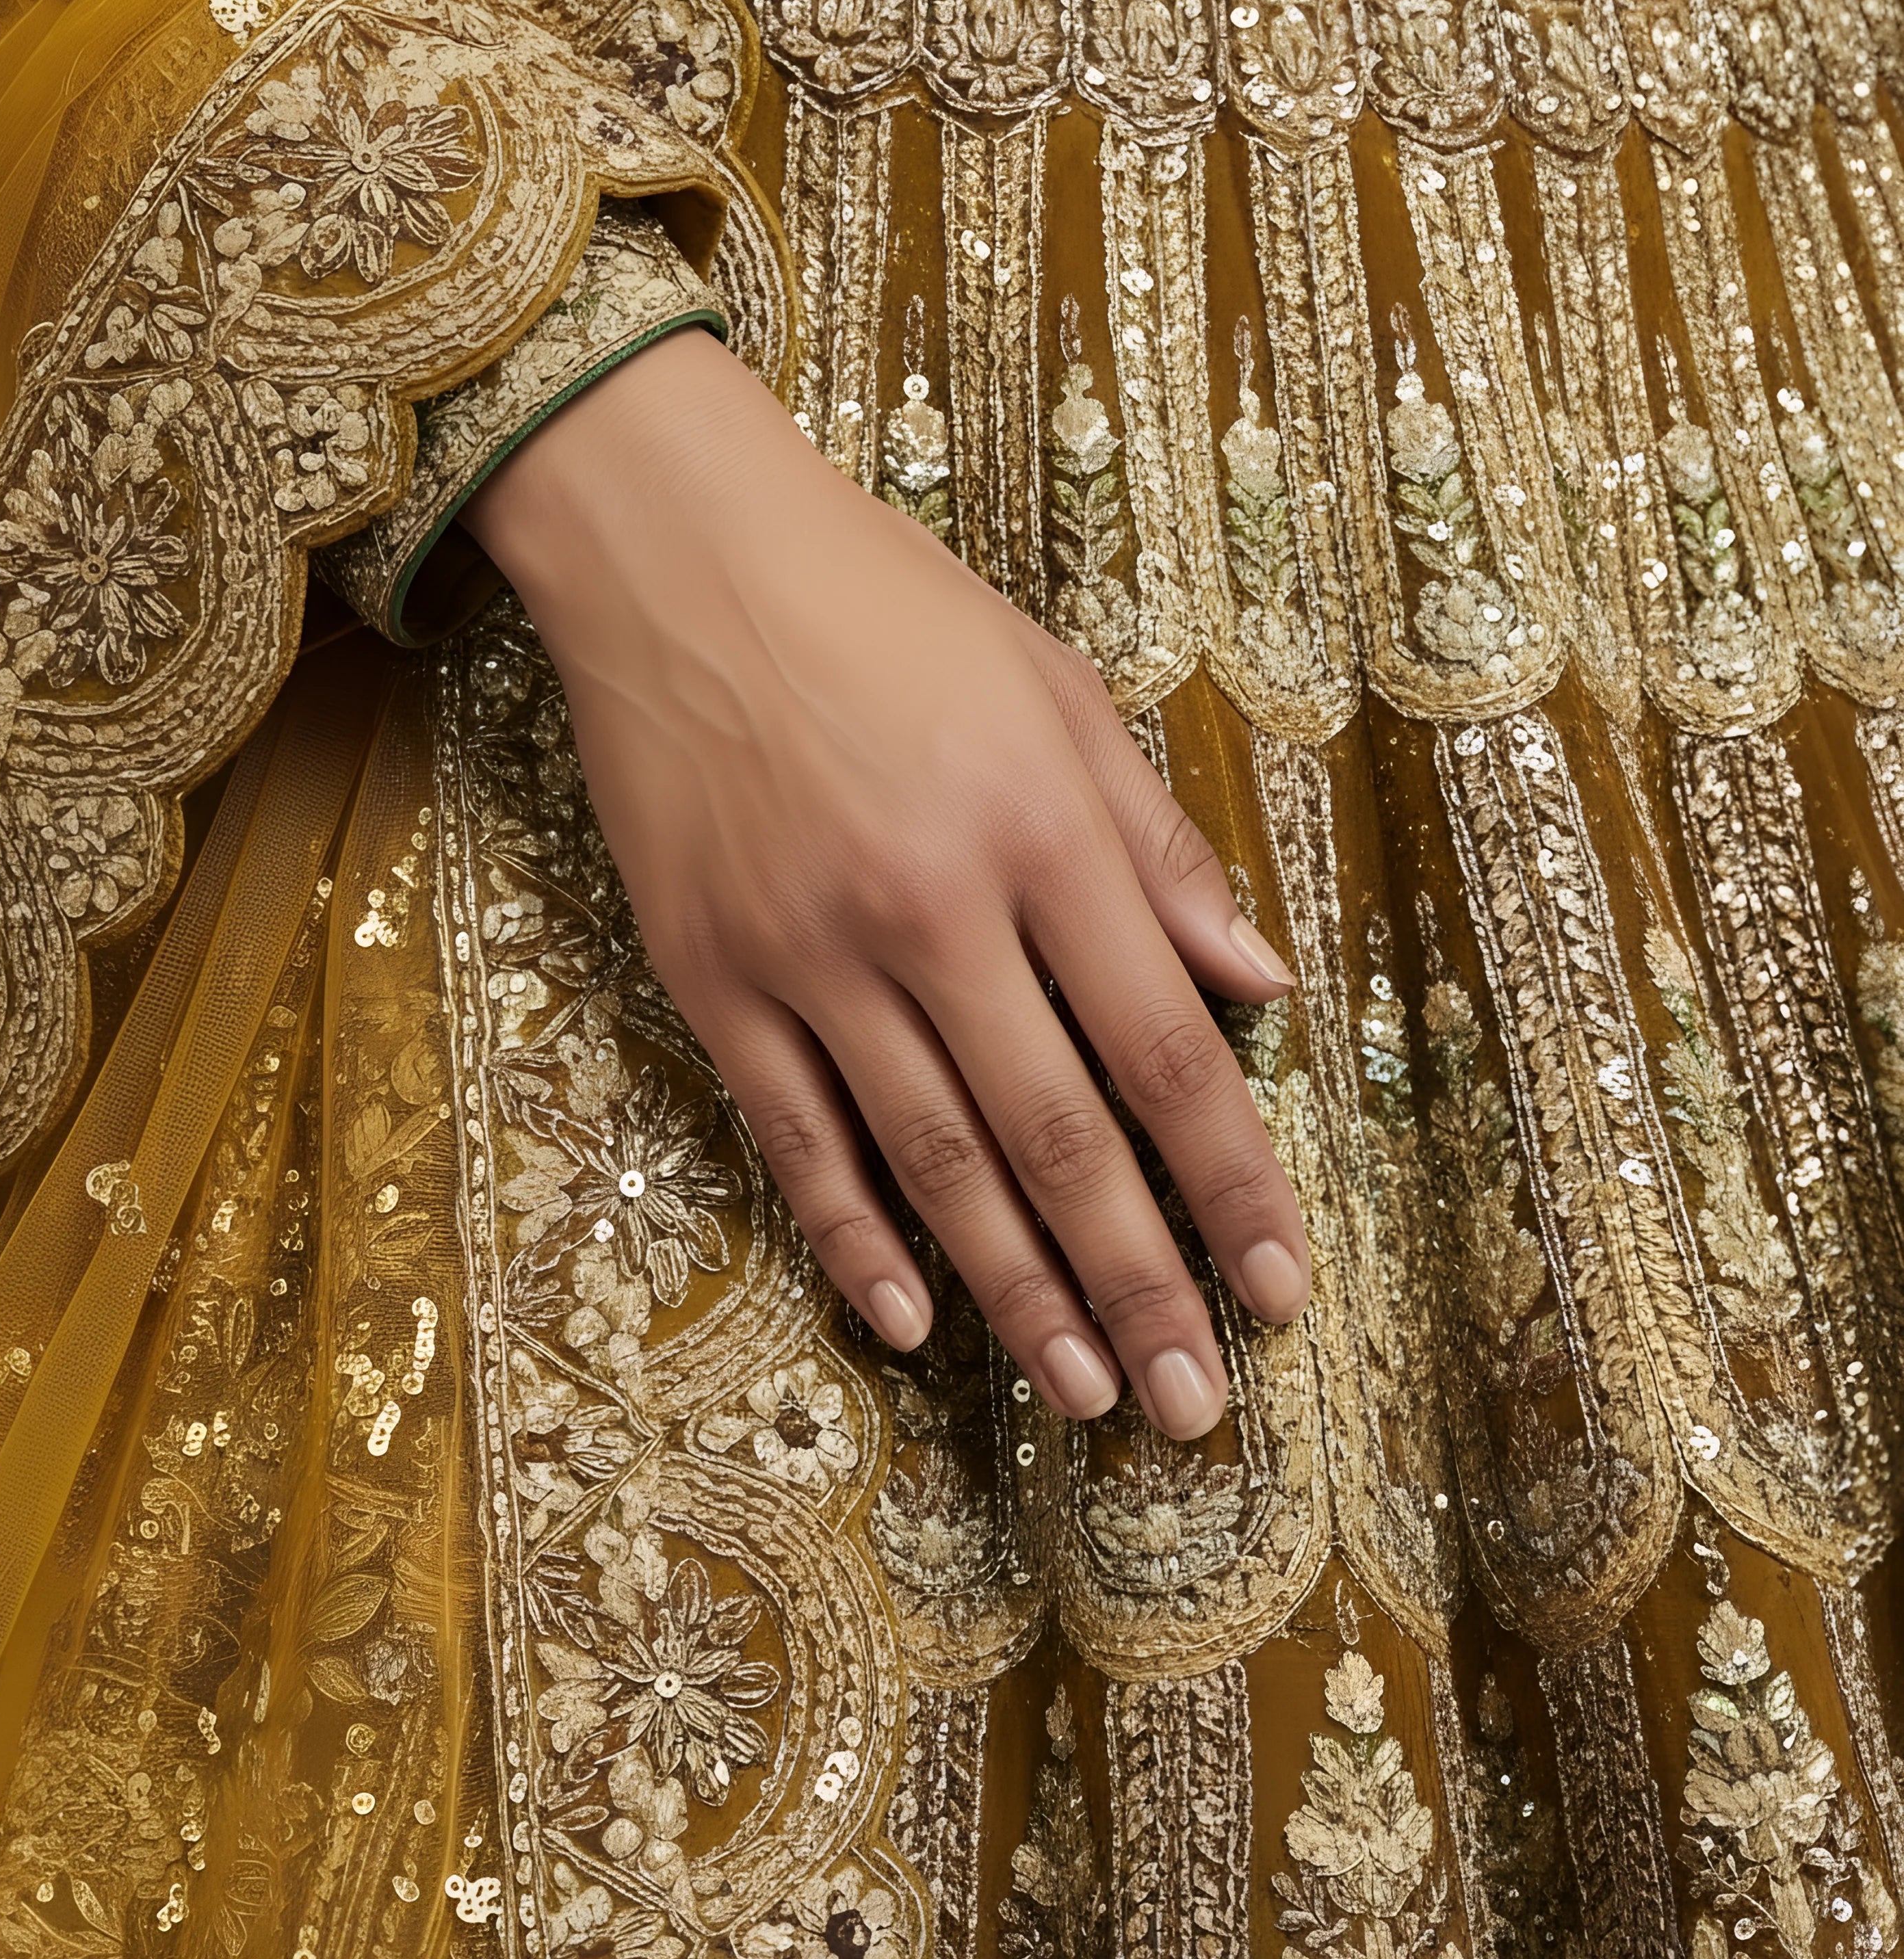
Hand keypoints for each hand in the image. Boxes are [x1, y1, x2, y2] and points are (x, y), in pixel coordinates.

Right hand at [465, 326, 1310, 1440]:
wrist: (675, 551)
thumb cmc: (887, 609)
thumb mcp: (1058, 692)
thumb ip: (1160, 850)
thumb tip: (1263, 984)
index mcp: (1040, 830)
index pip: (1165, 1049)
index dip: (1232, 1182)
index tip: (1282, 1289)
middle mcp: (932, 908)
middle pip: (1060, 1136)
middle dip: (1141, 1284)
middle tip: (1196, 1407)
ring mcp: (811, 953)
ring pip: (934, 1162)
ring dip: (1021, 1293)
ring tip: (1087, 1397)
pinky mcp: (713, 976)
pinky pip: (795, 1138)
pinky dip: (855, 1238)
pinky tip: (914, 1324)